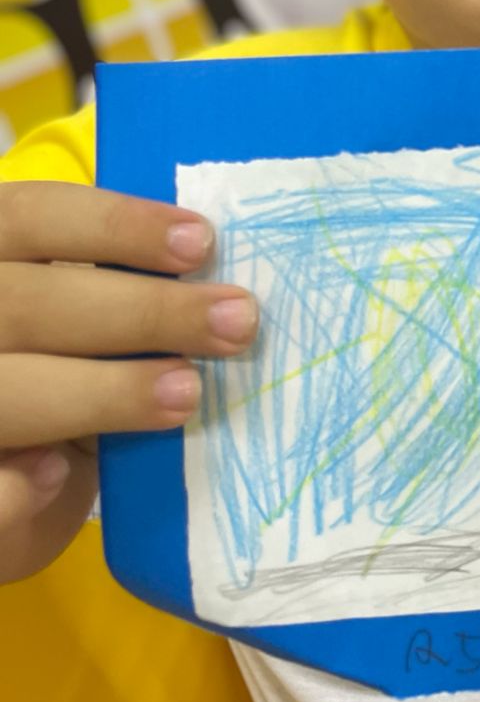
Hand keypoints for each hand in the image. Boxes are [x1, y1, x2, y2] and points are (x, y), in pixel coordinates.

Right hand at [0, 180, 257, 584]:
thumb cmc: (60, 374)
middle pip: (30, 302)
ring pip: (7, 391)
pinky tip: (58, 475)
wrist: (10, 485)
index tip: (203, 241)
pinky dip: (15, 485)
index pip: (32, 216)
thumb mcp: (78, 318)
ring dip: (105, 392)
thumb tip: (220, 290)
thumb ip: (119, 291)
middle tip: (236, 322)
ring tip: (188, 393)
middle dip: (143, 312)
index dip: (115, 223)